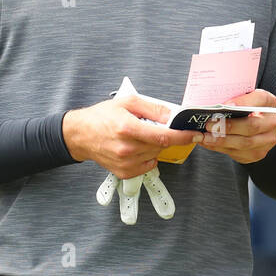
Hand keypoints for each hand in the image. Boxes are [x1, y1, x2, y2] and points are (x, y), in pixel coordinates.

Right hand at [63, 94, 201, 179]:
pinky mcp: (124, 172)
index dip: (183, 136)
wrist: (80, 135)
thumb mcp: (127, 103)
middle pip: (160, 146)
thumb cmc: (101, 117)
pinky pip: (148, 165)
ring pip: (155, 155)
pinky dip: (147, 157)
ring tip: (138, 136)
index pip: (163, 136)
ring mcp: (125, 162)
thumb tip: (172, 115)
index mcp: (127, 128)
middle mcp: (126, 148)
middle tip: (151, 127)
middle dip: (164, 137)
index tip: (195, 134)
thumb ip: (152, 108)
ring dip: (154, 146)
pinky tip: (135, 148)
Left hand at [199, 89, 275, 164]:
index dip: (244, 102)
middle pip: (251, 126)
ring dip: (221, 141)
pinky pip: (237, 153)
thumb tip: (216, 105)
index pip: (261, 99)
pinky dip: (219, 148)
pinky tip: (208, 143)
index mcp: (269, 102)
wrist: (254, 126)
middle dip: (228, 127)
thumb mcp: (243, 98)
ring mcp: (267, 141)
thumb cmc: (245, 109)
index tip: (227, 105)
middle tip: (210, 125)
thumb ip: (234, 98)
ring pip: (243, 143)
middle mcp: (273, 122)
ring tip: (204, 137)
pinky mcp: (257, 153)